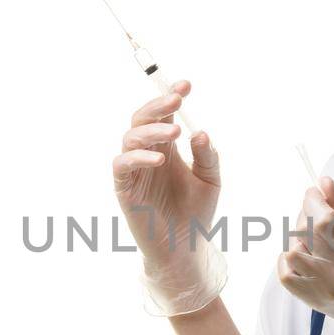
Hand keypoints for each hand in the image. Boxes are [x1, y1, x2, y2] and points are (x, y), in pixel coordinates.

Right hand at [111, 80, 225, 313]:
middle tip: (177, 99)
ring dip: (151, 129)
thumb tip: (200, 132)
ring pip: (131, 138)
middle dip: (158, 105)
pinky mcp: (124, 189)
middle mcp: (148, 154)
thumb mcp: (211, 180)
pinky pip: (123, 165)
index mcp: (167, 147)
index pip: (164, 114)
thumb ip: (207, 155)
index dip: (171, 96)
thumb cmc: (196, 213)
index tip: (187, 85)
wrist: (186, 248)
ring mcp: (134, 170)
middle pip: (142, 119)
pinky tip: (160, 159)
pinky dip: (138, 157)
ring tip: (174, 130)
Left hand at [276, 175, 333, 334]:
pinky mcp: (315, 301)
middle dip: (305, 214)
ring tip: (313, 239)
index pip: (323, 220)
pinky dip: (288, 260)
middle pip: (306, 232)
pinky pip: (286, 275)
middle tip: (316, 213)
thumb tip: (322, 182)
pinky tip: (303, 255)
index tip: (314, 193)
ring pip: (292, 252)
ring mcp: (327, 289)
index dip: (312, 200)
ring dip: (298, 239)